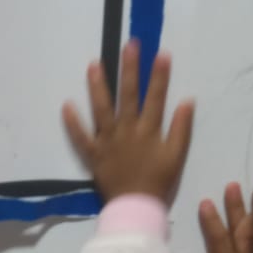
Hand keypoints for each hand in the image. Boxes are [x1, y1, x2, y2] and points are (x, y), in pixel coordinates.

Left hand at [62, 40, 193, 203]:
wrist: (136, 208)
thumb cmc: (158, 182)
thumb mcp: (177, 156)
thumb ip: (181, 129)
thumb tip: (186, 101)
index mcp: (149, 130)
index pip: (156, 97)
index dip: (159, 75)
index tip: (161, 53)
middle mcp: (127, 130)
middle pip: (128, 95)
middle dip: (129, 68)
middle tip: (129, 45)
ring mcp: (108, 141)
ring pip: (101, 109)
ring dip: (98, 86)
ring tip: (94, 64)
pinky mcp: (94, 154)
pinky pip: (81, 138)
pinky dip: (73, 123)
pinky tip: (66, 105)